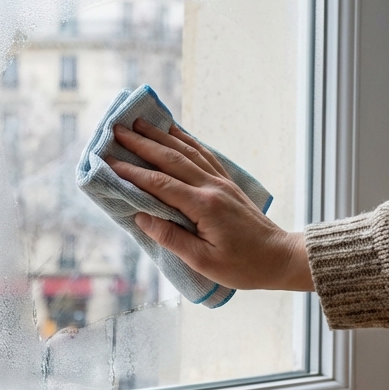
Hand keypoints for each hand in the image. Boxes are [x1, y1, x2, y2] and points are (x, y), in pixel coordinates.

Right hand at [107, 119, 313, 291]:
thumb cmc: (242, 266)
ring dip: (161, 136)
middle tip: (117, 130)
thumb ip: (171, 238)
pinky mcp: (227, 183)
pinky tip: (174, 132)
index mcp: (204, 206)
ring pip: (187, 151)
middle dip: (142, 143)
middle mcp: (212, 187)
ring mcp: (221, 182)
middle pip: (171, 158)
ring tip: (140, 123)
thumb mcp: (203, 261)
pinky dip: (186, 140)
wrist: (279, 258)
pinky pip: (203, 154)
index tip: (109, 161)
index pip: (160, 184)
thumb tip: (141, 217)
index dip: (133, 172)